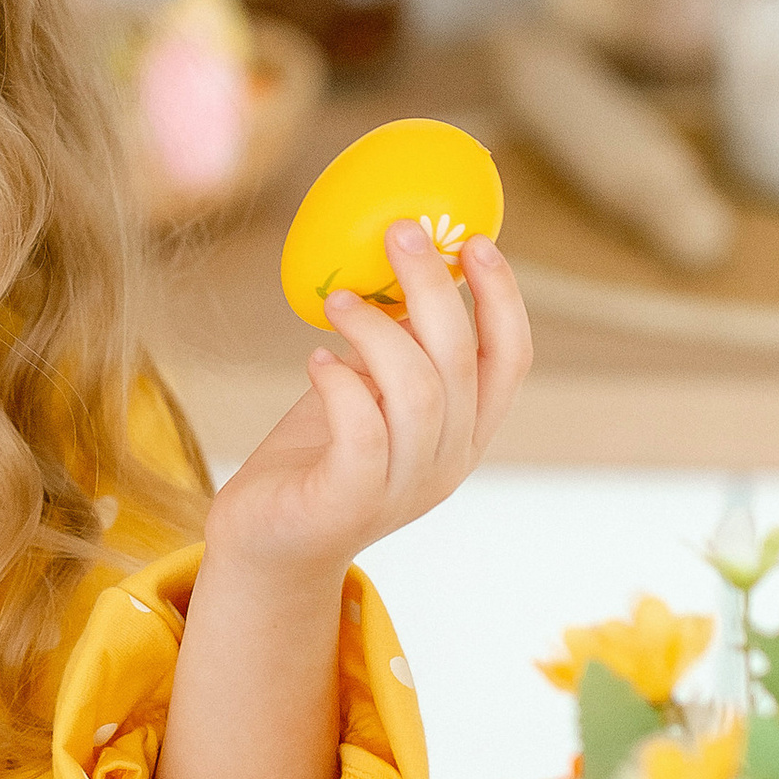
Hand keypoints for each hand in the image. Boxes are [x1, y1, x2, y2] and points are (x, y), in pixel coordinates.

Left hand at [209, 227, 531, 590]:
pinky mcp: (348, 502)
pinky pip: (363, 432)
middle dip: (435, 288)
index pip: (510, 360)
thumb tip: (406, 265)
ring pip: (419, 393)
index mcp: (464, 431)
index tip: (475, 240)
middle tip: (399, 234)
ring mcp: (402, 487)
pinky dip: (342, 384)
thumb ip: (399, 347)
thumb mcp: (372, 392)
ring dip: (379, 330)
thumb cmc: (319, 456)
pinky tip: (316, 359)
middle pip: (461, 363)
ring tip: (341, 300)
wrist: (269, 544)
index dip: (502, 297)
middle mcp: (446, 461)